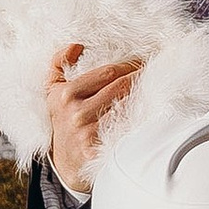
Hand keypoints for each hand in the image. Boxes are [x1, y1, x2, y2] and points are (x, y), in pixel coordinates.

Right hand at [45, 42, 144, 195]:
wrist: (65, 162)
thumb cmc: (63, 119)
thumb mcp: (53, 91)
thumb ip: (58, 64)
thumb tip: (76, 46)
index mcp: (65, 95)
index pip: (108, 72)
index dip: (130, 64)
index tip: (143, 61)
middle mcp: (76, 114)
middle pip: (121, 87)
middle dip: (141, 76)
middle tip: (155, 71)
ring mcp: (88, 134)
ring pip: (127, 106)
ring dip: (145, 95)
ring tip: (156, 87)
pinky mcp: (100, 151)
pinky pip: (127, 128)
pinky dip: (141, 117)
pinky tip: (151, 110)